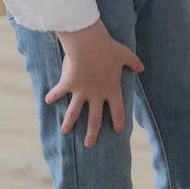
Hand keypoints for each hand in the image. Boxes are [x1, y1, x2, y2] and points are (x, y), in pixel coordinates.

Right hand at [45, 20, 143, 147]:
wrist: (89, 44)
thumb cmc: (108, 48)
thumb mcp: (125, 54)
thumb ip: (134, 62)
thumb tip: (142, 68)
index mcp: (111, 89)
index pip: (118, 111)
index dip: (119, 121)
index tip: (118, 130)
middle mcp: (96, 94)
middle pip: (95, 119)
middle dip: (92, 133)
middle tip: (89, 144)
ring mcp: (81, 91)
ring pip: (74, 113)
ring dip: (69, 123)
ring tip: (65, 131)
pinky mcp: (68, 84)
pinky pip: (58, 92)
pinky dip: (52, 96)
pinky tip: (47, 101)